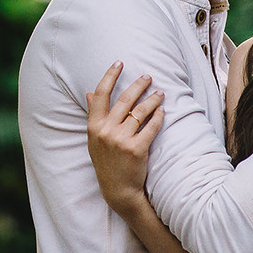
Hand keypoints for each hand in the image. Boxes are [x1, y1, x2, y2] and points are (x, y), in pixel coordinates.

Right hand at [86, 62, 163, 213]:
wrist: (118, 190)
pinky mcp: (136, 149)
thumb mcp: (94, 139)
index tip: (119, 63)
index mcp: (94, 126)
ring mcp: (121, 140)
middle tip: (148, 76)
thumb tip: (89, 93)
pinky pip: (151, 127)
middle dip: (138, 85)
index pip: (101, 94)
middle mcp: (106, 131)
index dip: (110, 76)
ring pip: (140, 111)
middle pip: (124, 99)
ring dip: (152, 99)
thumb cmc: (106, 162)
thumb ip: (93, 115)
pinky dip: (158, 117)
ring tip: (160, 93)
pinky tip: (163, 111)